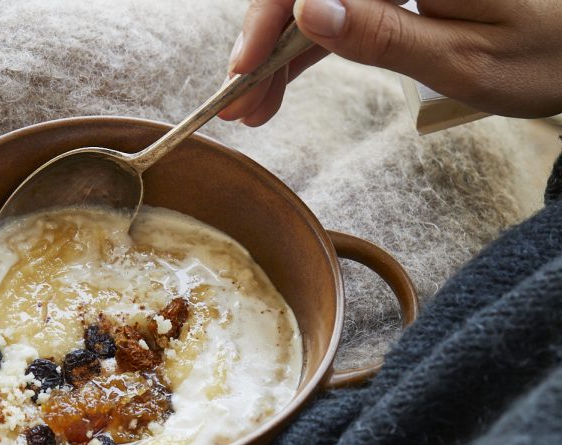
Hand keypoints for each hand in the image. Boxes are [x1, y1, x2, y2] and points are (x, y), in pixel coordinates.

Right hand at [221, 0, 561, 125]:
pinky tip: (284, 79)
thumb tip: (306, 10)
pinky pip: (341, 5)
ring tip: (255, 105)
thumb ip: (383, 33)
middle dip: (267, 36)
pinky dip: (308, 44)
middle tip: (241, 102)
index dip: (272, 16)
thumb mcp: (462, 59)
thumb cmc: (544, 54)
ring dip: (280, 46)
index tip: (244, 71)